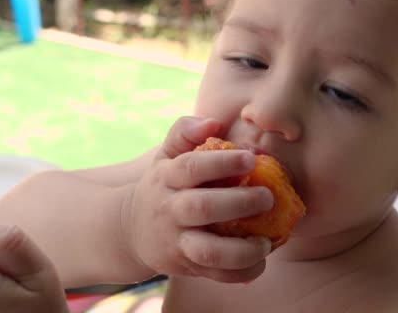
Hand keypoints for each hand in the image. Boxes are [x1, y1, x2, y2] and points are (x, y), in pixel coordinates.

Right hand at [124, 117, 273, 283]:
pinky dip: (241, 273)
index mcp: (167, 177)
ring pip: (208, 251)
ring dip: (242, 249)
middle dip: (238, 203)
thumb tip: (213, 122)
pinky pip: (216, 275)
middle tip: (267, 197)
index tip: (251, 158)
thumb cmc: (163, 184)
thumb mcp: (166, 155)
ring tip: (267, 241)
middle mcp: (169, 210)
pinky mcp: (186, 266)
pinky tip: (260, 261)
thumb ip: (185, 132)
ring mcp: (177, 241)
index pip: (191, 167)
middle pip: (201, 208)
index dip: (222, 163)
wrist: (131, 230)